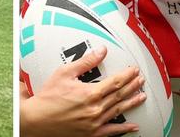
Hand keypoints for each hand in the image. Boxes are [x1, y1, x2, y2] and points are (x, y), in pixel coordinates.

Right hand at [20, 46, 145, 136]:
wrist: (37, 120)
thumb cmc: (48, 96)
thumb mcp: (65, 73)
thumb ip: (86, 62)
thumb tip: (102, 50)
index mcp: (90, 93)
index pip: (115, 82)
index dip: (127, 76)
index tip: (134, 70)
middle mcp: (95, 109)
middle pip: (119, 96)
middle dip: (132, 86)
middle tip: (141, 80)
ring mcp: (94, 123)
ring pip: (118, 111)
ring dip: (131, 103)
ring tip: (142, 96)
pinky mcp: (91, 134)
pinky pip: (111, 131)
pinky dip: (124, 129)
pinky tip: (134, 126)